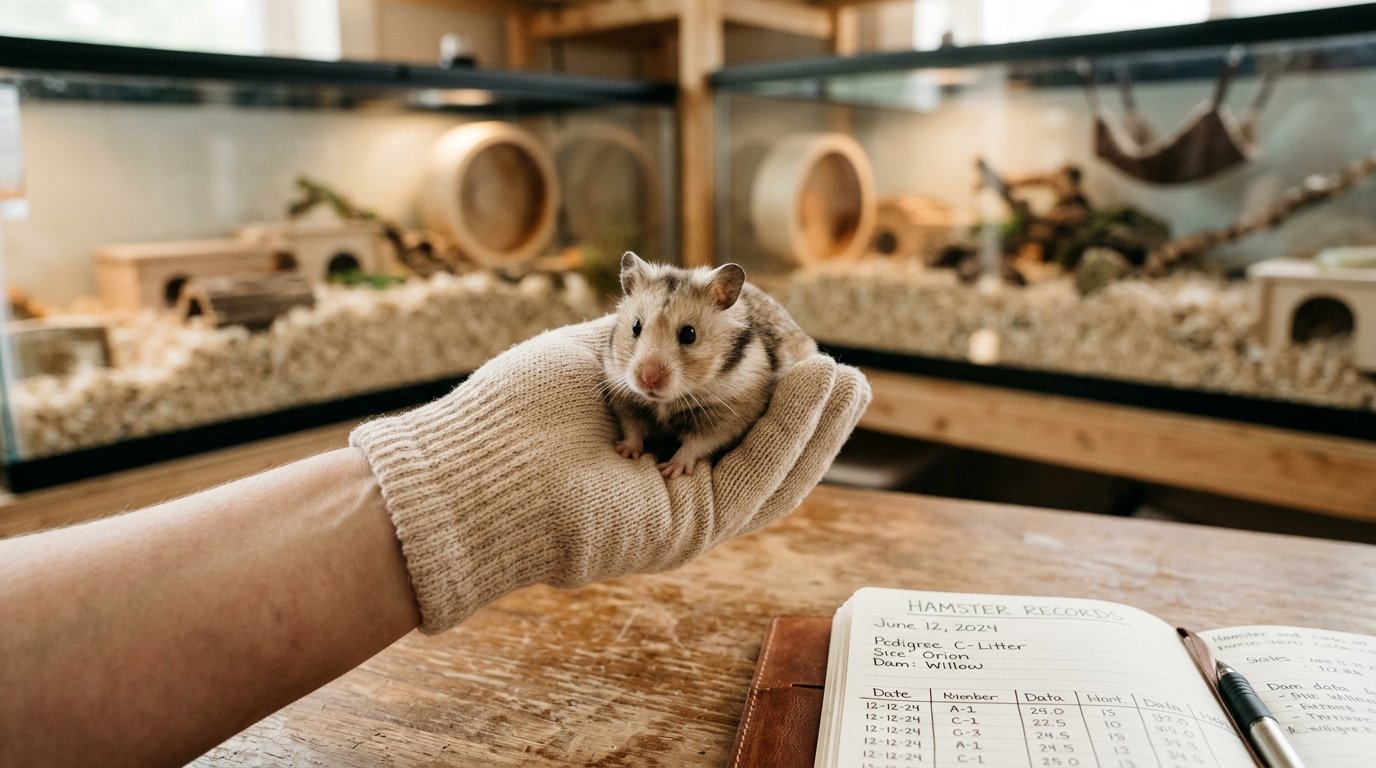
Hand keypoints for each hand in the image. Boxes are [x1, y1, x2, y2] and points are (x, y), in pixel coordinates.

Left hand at [351, 315, 869, 631]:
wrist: (473, 471)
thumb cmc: (513, 414)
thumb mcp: (591, 356)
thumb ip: (644, 334)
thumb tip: (682, 291)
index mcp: (650, 446)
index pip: (727, 421)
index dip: (770, 392)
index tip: (797, 349)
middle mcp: (671, 484)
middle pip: (761, 449)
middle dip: (809, 414)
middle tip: (848, 376)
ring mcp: (684, 509)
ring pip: (772, 468)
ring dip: (817, 423)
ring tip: (852, 380)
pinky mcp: (691, 524)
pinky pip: (759, 475)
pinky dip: (798, 431)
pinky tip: (823, 387)